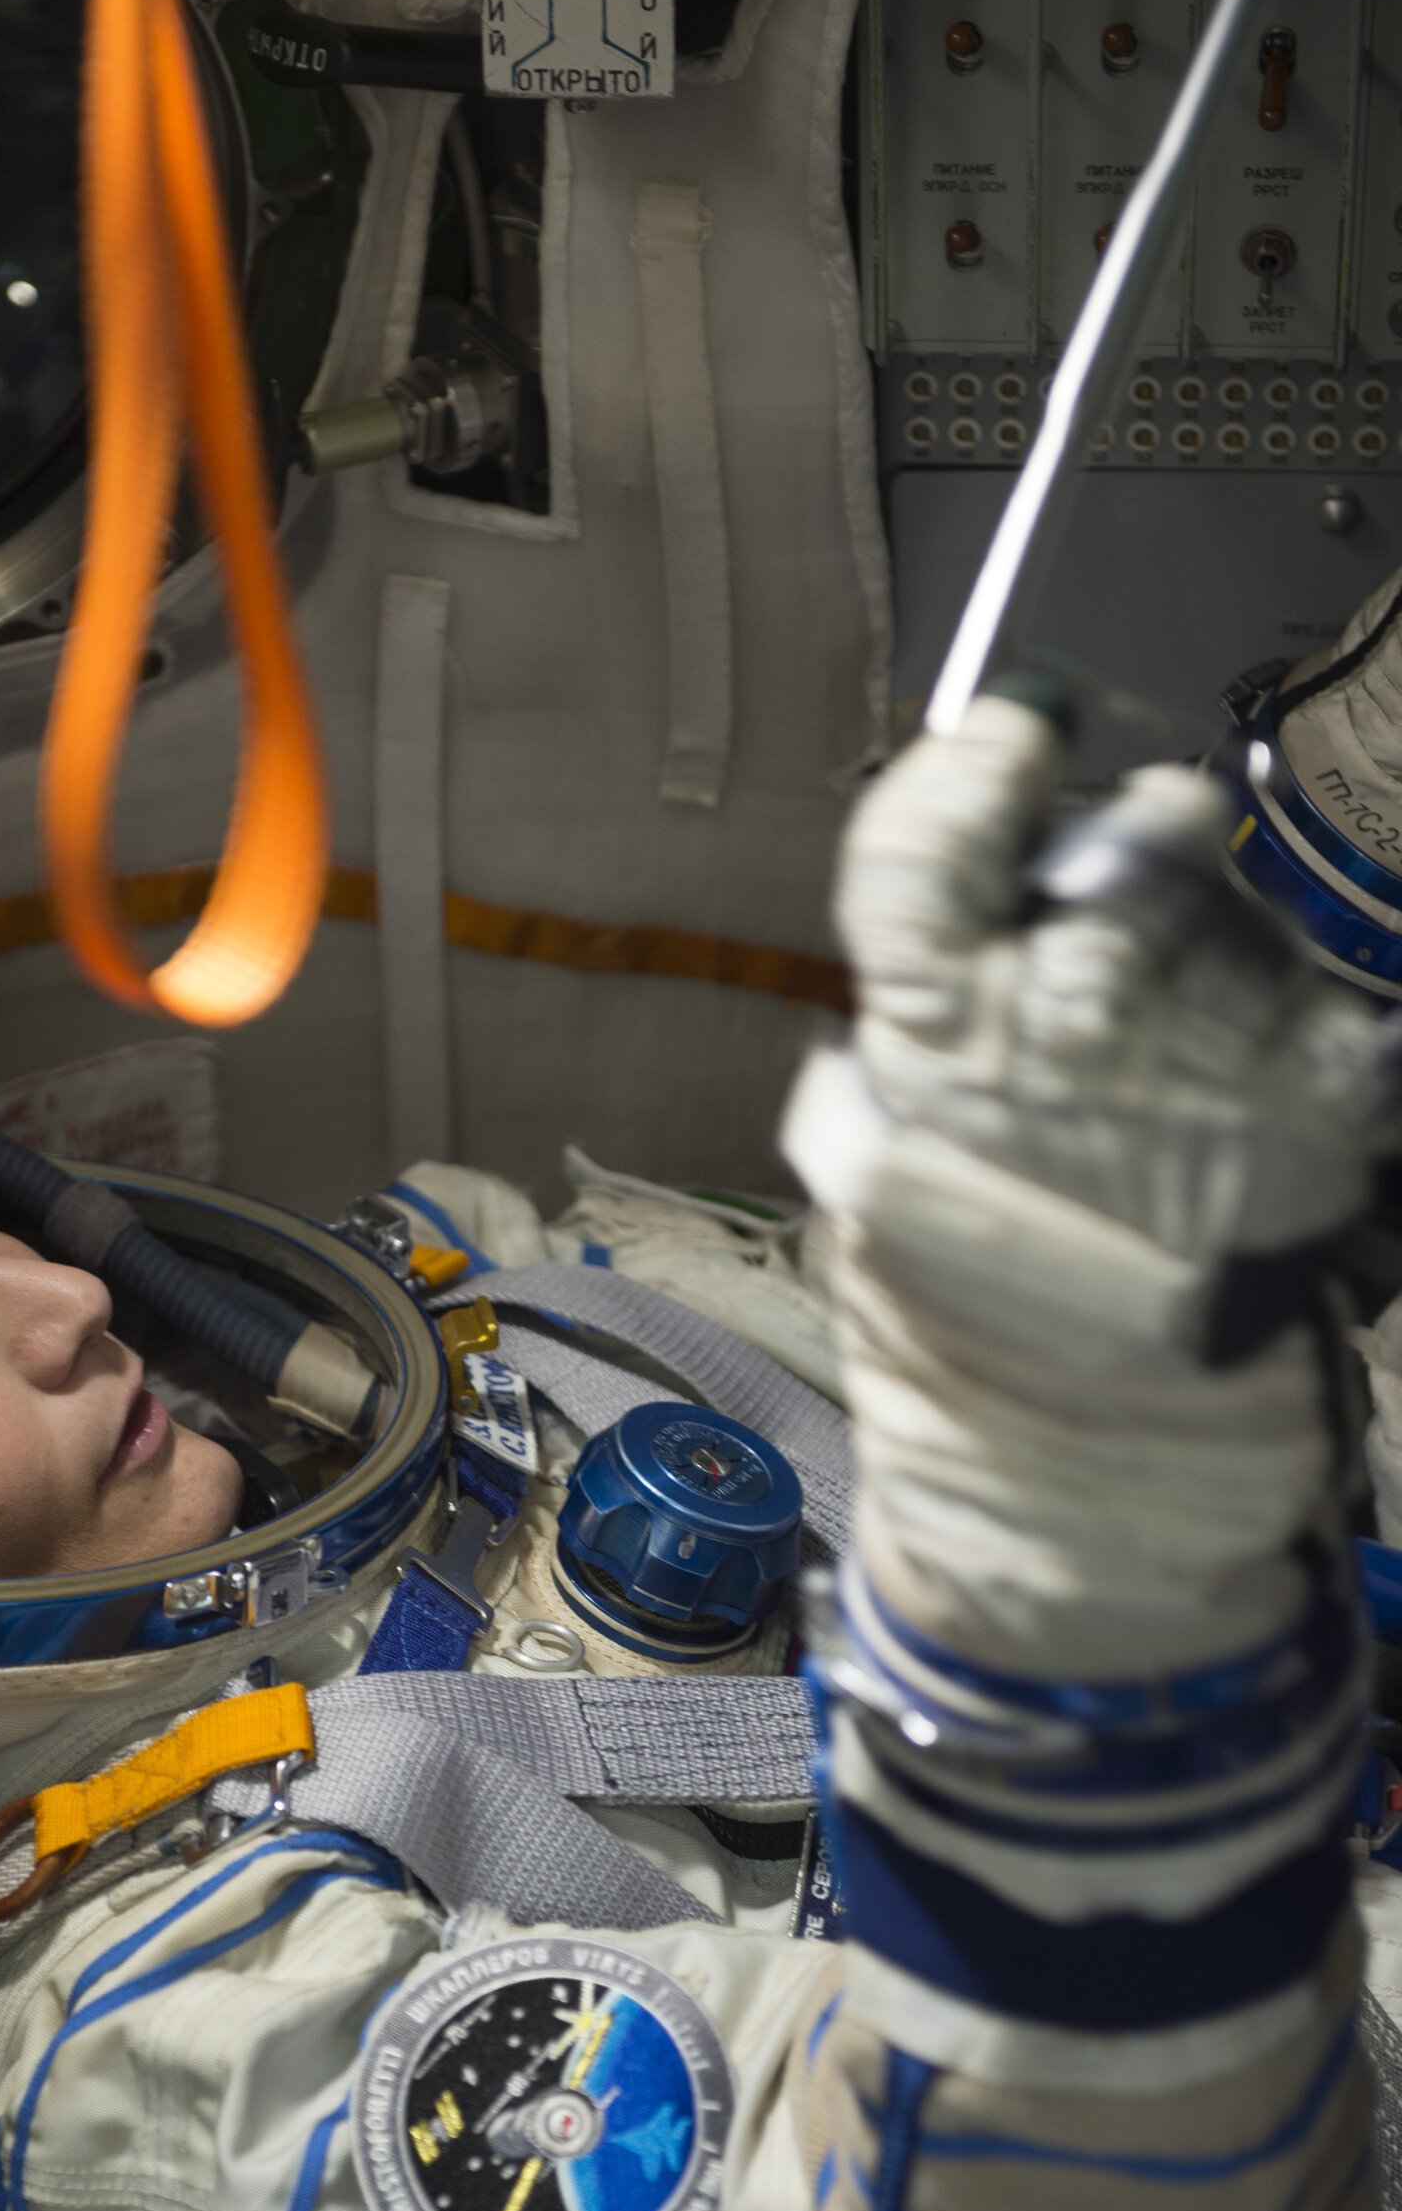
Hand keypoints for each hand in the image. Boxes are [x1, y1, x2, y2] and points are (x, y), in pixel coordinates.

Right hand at [783, 696, 1395, 1673]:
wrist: (1100, 1475)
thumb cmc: (980, 1338)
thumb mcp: (886, 1192)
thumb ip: (924, 1054)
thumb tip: (950, 941)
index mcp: (932, 1050)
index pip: (927, 846)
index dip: (970, 772)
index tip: (1010, 736)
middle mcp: (1062, 1029)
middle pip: (1121, 848)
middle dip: (1141, 847)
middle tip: (1141, 885)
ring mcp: (1197, 1063)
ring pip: (1230, 917)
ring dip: (1221, 953)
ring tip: (1200, 1055)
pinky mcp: (1315, 1110)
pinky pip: (1324, 1009)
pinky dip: (1307, 1044)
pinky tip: (1269, 1110)